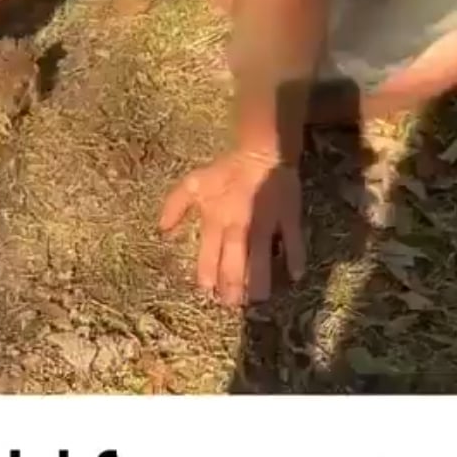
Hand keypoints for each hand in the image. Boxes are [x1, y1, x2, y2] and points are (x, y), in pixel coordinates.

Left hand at [160, 150, 305, 306]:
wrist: (262, 151)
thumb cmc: (227, 170)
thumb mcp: (194, 183)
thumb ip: (175, 206)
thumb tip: (161, 230)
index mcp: (215, 222)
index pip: (208, 261)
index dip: (207, 281)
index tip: (208, 294)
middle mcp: (238, 230)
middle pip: (234, 270)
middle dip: (232, 292)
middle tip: (232, 304)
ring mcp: (265, 227)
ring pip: (262, 265)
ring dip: (259, 286)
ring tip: (257, 300)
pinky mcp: (288, 220)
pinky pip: (293, 245)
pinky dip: (294, 262)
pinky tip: (295, 277)